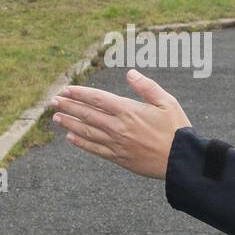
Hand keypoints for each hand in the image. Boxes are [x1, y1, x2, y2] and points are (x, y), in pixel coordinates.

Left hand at [51, 69, 190, 178]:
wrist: (182, 161)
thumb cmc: (177, 130)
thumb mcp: (168, 103)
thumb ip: (147, 87)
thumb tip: (130, 73)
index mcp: (128, 111)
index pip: (97, 98)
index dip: (79, 93)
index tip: (66, 90)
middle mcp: (118, 127)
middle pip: (87, 114)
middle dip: (68, 106)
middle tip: (53, 102)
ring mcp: (117, 143)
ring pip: (86, 131)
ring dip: (70, 123)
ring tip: (57, 118)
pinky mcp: (119, 158)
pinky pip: (95, 149)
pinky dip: (81, 143)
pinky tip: (71, 138)